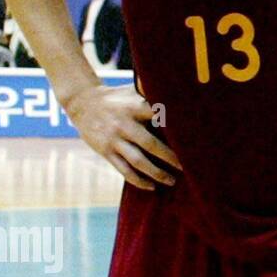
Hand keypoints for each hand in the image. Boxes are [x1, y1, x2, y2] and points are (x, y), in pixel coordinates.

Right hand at [62, 83, 179, 189]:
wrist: (82, 102)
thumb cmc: (118, 97)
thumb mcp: (134, 90)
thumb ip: (154, 93)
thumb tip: (184, 91)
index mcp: (135, 107)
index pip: (160, 117)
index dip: (176, 128)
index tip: (194, 139)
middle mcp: (124, 124)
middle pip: (151, 144)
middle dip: (171, 157)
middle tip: (189, 166)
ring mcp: (114, 139)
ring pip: (138, 161)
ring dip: (156, 173)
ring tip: (172, 181)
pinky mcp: (105, 151)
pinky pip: (123, 169)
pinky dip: (138, 180)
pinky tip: (151, 186)